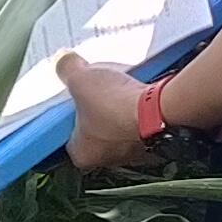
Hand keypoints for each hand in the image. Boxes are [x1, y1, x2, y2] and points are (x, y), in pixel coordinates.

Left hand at [61, 53, 148, 173]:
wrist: (159, 109)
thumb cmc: (113, 104)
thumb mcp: (80, 80)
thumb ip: (66, 70)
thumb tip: (62, 62)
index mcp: (82, 154)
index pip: (64, 137)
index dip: (62, 115)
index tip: (66, 98)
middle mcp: (107, 160)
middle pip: (91, 131)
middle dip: (90, 110)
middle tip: (89, 89)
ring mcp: (133, 153)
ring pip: (117, 127)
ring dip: (115, 109)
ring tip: (113, 86)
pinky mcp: (154, 141)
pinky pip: (139, 123)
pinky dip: (136, 110)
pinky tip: (133, 91)